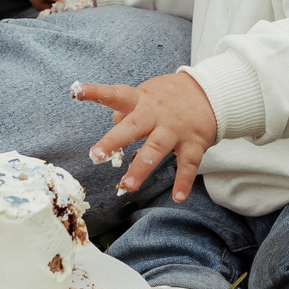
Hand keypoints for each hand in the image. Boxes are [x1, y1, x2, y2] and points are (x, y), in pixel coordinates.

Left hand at [76, 72, 220, 199]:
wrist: (212, 91)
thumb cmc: (170, 96)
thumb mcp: (146, 95)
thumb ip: (126, 111)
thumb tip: (112, 129)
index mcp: (141, 100)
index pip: (116, 94)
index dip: (96, 93)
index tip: (76, 91)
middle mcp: (156, 114)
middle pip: (133, 127)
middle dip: (114, 141)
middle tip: (95, 155)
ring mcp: (176, 129)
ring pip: (157, 149)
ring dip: (142, 168)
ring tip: (127, 186)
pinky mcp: (194, 142)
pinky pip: (188, 164)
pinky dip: (183, 181)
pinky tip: (178, 197)